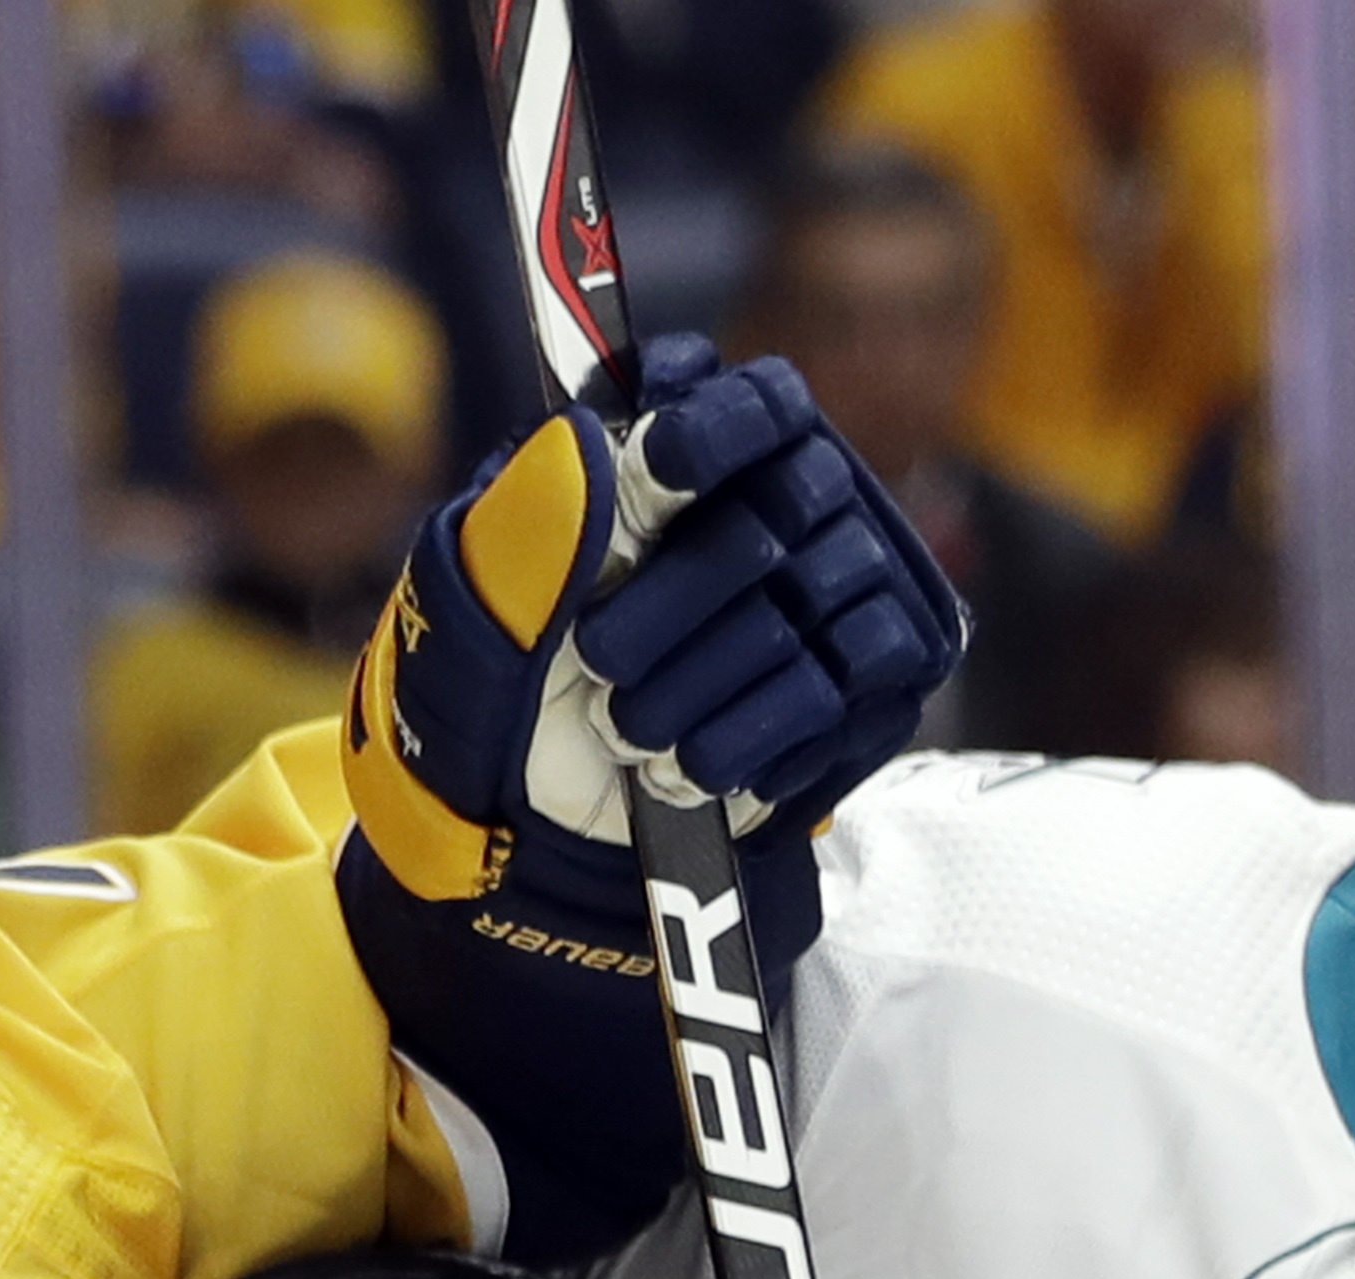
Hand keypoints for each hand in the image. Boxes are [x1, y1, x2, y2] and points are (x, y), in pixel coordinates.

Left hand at [344, 336, 962, 960]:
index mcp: (698, 446)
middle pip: (779, 514)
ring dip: (693, 686)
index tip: (661, 473)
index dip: (718, 432)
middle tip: (599, 661)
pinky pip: (835, 695)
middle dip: (676, 600)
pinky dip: (744, 739)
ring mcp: (842, 593)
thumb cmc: (513, 662)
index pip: (759, 402)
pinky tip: (689, 764)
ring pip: (797, 615)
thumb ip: (534, 502)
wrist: (539, 800)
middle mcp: (789, 504)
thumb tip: (595, 439)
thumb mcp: (484, 580)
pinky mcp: (870, 686)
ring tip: (626, 729)